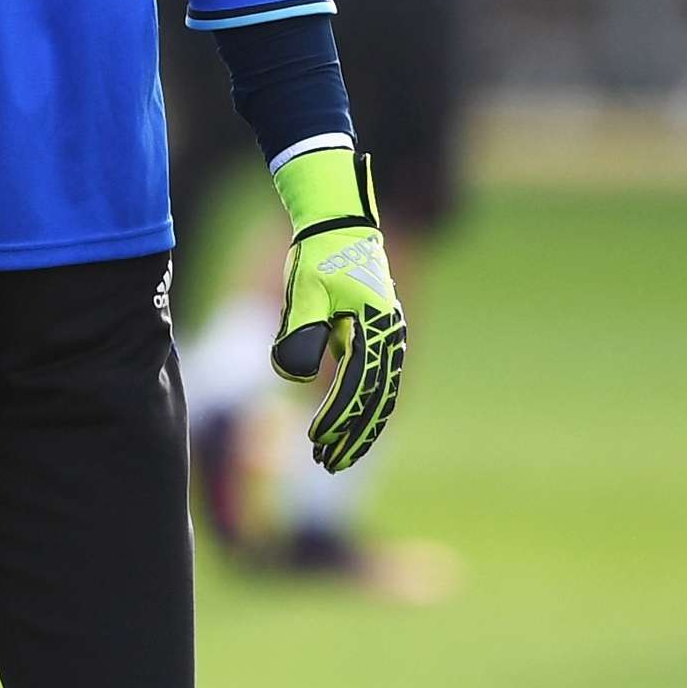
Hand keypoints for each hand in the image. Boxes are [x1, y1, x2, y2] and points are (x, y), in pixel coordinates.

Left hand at [267, 143, 405, 471]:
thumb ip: (302, 331)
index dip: (337, 419)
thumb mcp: (305, 291)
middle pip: (377, 400)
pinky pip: (375, 381)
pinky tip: (345, 426)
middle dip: (353, 437)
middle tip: (328, 466)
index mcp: (375, 328)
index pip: (357, 387)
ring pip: (380, 395)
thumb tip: (297, 376)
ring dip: (360, 427)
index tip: (315, 442)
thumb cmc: (318, 255)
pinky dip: (363, 407)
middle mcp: (389, 336)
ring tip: (336, 456)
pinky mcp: (377, 333)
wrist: (338, 221)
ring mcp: (387, 335)